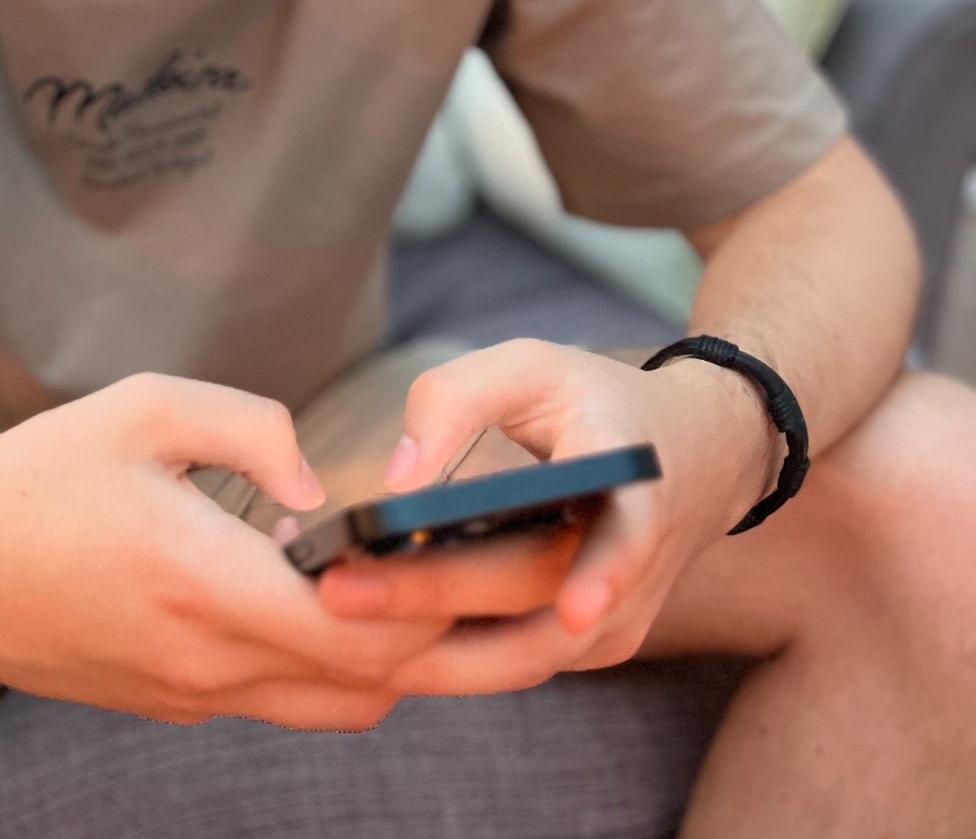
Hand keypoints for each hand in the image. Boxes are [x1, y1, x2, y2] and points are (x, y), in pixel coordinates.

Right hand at [0, 373, 452, 730]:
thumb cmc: (40, 475)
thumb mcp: (143, 410)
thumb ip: (253, 429)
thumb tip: (318, 489)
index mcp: (203, 580)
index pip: (362, 629)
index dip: (432, 598)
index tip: (465, 546)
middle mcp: (205, 660)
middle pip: (370, 682)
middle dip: (434, 635)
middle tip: (464, 570)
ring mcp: (188, 695)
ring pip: (334, 706)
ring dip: (383, 656)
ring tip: (397, 583)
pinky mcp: (172, 705)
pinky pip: (279, 702)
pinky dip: (325, 665)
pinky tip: (318, 601)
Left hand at [315, 340, 772, 694]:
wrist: (692, 456)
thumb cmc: (595, 402)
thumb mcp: (532, 367)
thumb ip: (458, 399)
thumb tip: (398, 484)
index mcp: (633, 481)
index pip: (630, 535)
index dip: (606, 575)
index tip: (576, 608)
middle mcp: (634, 566)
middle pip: (534, 600)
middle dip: (433, 605)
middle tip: (336, 592)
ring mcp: (613, 618)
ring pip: (518, 656)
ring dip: (428, 654)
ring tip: (335, 629)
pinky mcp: (583, 646)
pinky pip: (509, 661)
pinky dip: (442, 658)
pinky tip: (368, 643)